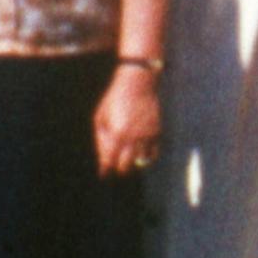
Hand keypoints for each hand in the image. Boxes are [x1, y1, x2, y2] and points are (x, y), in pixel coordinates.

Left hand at [95, 62, 163, 176]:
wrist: (137, 84)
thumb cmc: (115, 99)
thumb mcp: (100, 116)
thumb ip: (101, 138)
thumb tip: (103, 156)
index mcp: (116, 134)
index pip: (110, 161)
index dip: (105, 169)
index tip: (103, 173)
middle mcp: (132, 138)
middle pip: (125, 166)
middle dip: (119, 167)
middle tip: (116, 165)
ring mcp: (146, 136)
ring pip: (141, 162)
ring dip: (133, 162)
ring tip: (128, 159)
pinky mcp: (157, 132)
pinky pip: (154, 153)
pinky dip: (148, 157)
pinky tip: (141, 154)